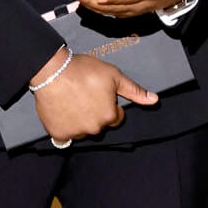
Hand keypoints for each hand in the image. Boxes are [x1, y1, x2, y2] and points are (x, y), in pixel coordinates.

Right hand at [31, 48, 157, 141]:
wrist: (53, 71)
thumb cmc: (84, 71)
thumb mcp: (115, 76)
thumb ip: (134, 91)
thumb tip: (154, 100)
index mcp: (109, 116)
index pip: (116, 118)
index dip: (110, 105)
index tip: (101, 95)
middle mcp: (94, 128)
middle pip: (99, 124)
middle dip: (96, 113)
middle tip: (86, 96)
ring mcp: (75, 132)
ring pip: (83, 130)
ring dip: (80, 121)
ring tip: (73, 101)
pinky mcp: (58, 133)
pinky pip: (64, 136)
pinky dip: (65, 127)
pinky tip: (63, 111)